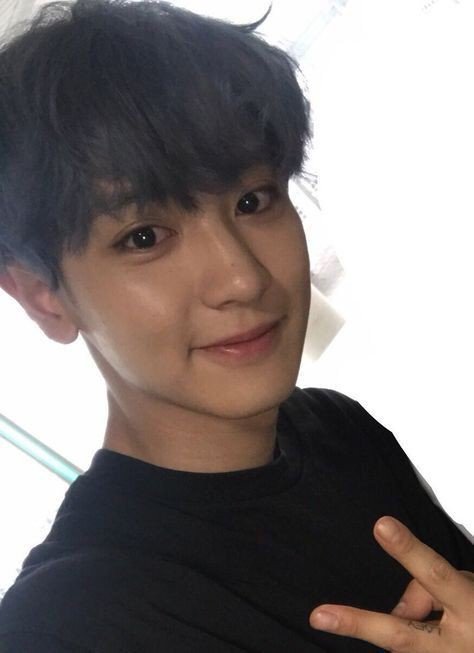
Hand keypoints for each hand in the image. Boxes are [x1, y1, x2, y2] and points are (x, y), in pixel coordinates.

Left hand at [308, 516, 473, 651]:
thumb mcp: (470, 589)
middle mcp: (456, 646)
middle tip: (319, 617)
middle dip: (359, 625)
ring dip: (404, 626)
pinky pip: (408, 651)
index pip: (435, 573)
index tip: (382, 526)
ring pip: (402, 643)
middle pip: (400, 634)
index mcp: (471, 607)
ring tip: (429, 618)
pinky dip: (409, 637)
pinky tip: (425, 625)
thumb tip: (396, 604)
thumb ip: (433, 585)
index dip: (408, 551)